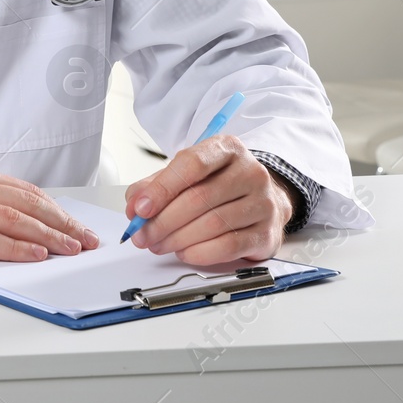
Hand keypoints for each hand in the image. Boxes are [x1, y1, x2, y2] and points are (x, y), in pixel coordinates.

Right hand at [0, 165, 100, 263]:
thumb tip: (4, 224)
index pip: (22, 191)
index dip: (54, 209)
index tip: (76, 225)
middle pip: (24, 203)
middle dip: (61, 222)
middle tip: (86, 239)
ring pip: (11, 219)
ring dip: (47, 235)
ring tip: (71, 249)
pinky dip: (14, 247)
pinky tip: (33, 255)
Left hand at [122, 135, 294, 267]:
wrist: (264, 200)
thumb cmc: (221, 185)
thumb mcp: (188, 174)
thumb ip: (156, 185)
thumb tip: (135, 204)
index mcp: (227, 149)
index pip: (192, 164)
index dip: (162, 188)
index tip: (140, 208)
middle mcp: (250, 172)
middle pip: (199, 198)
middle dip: (163, 221)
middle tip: (143, 235)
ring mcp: (263, 202)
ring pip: (213, 224)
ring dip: (177, 239)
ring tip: (159, 244)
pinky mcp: (267, 232)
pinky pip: (229, 246)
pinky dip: (200, 253)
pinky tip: (185, 252)